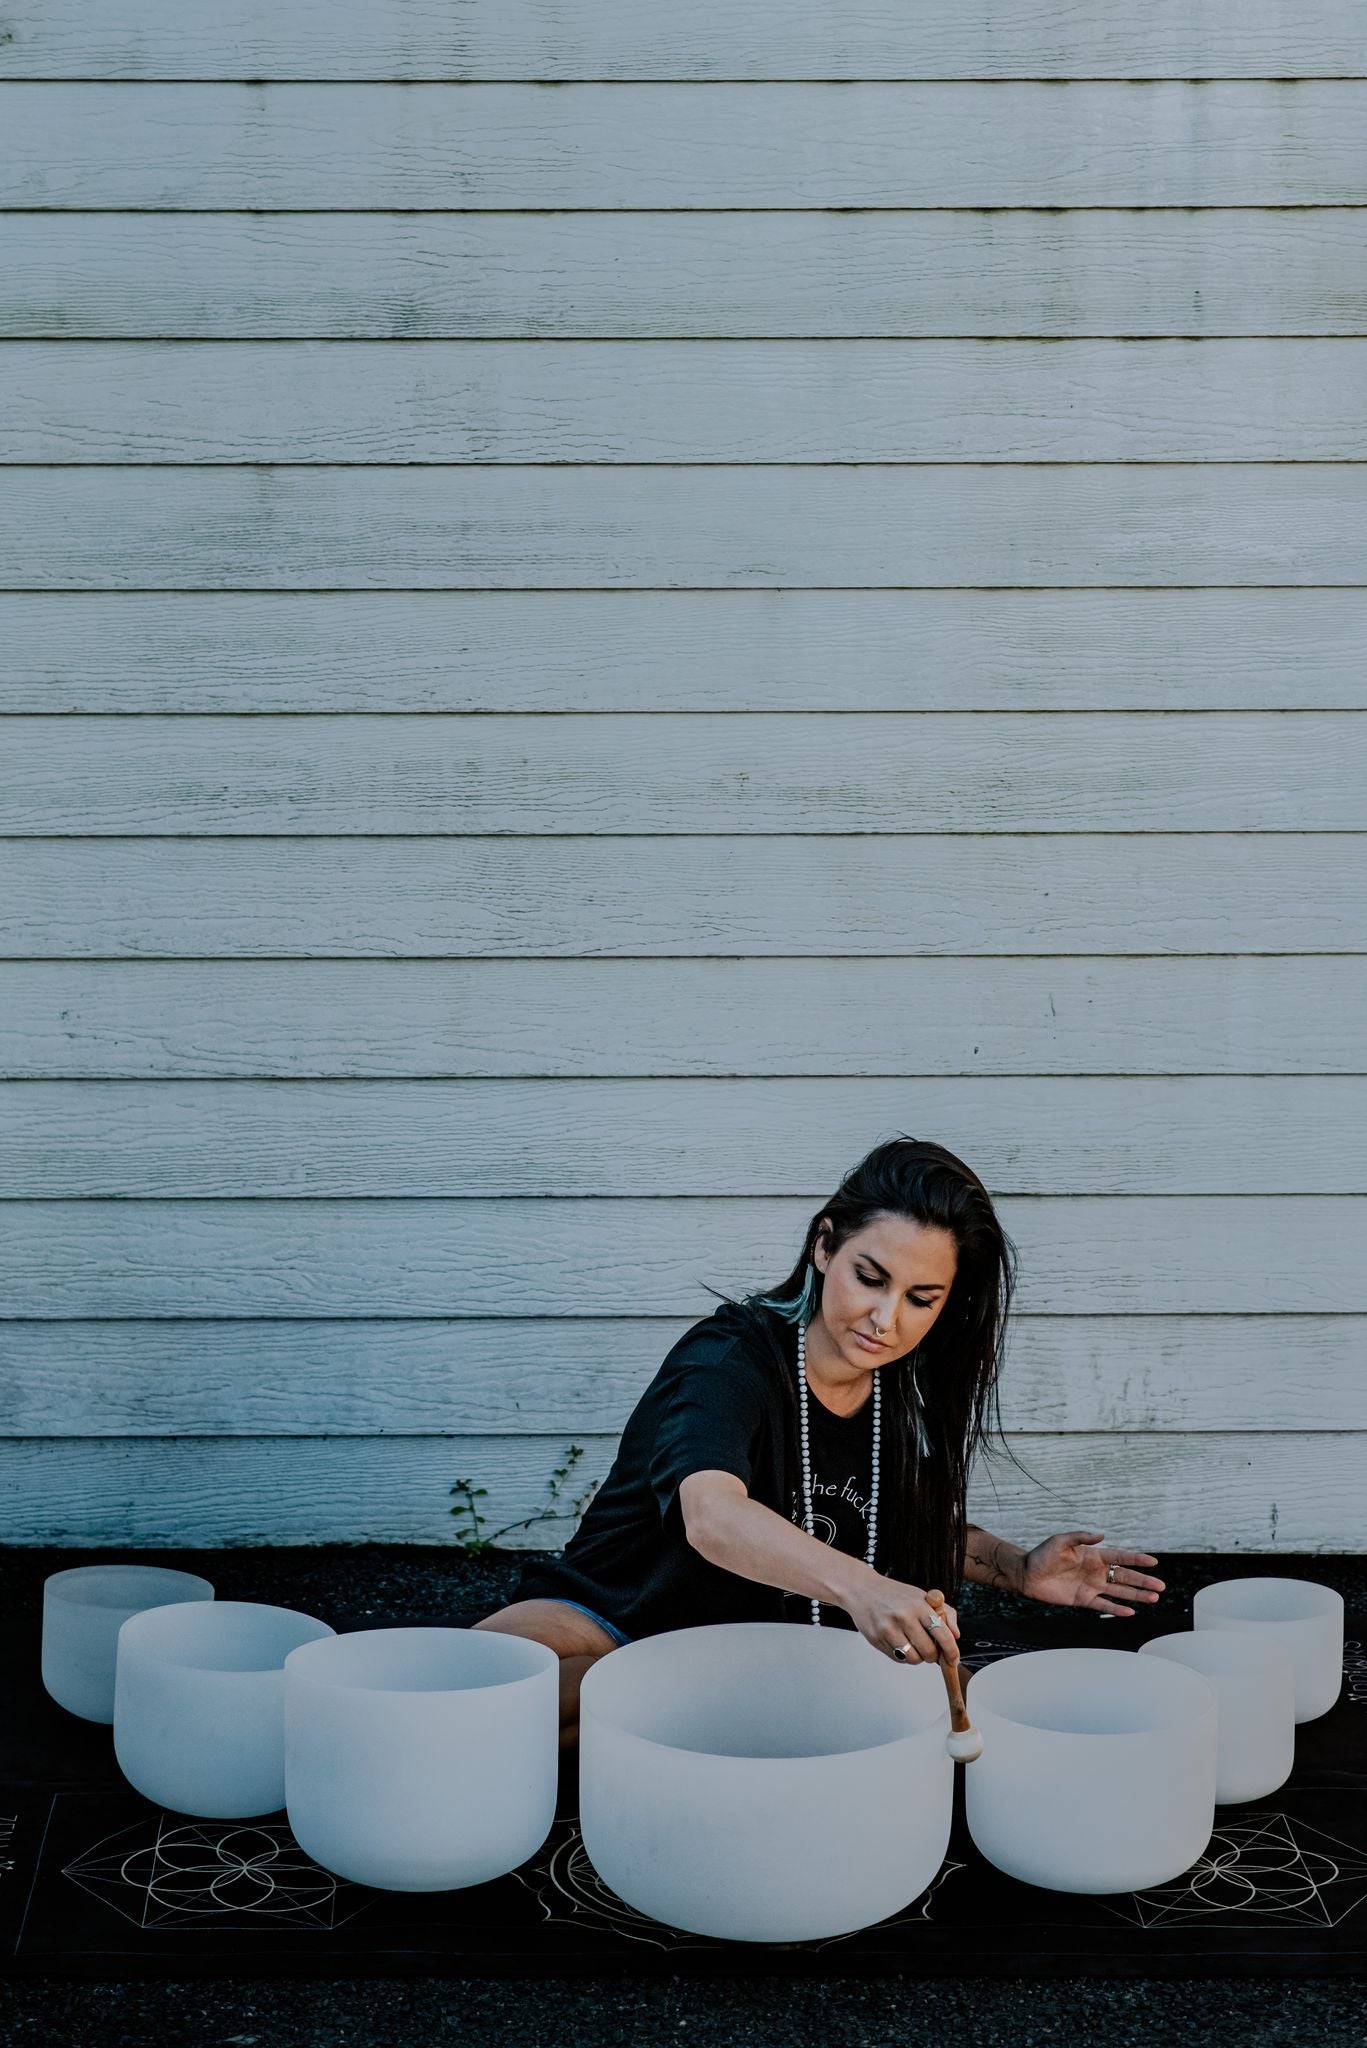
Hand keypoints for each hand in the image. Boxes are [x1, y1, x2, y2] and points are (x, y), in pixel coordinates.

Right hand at [845, 1575, 961, 1664]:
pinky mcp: (876, 1639)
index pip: (942, 1634)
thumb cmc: (894, 1594)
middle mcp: (903, 1617)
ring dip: (918, 1658)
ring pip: (913, 1659)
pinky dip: (903, 1656)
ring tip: (914, 1645)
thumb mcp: (921, 1596)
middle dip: (933, 1656)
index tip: (953, 1659)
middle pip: (928, 1651)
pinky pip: (897, 1658)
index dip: (951, 1651)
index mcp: (918, 1605)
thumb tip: (956, 1635)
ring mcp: (888, 1629)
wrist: (862, 1590)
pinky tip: (900, 1643)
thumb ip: (944, 1613)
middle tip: (930, 1650)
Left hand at [1018, 1529, 1164, 1617]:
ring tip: (1154, 1598)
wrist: (1027, 1575)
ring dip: (1136, 1595)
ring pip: (1119, 1592)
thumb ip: (1080, 1537)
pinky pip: (1104, 1606)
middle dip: (1143, 1581)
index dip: (1136, 1559)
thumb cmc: (1042, 1555)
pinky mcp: (1083, 1599)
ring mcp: (1091, 1586)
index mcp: (1092, 1555)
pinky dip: (1117, 1609)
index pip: (1120, 1557)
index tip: (1154, 1561)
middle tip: (1161, 1586)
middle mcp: (1095, 1571)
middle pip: (1124, 1577)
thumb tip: (1101, 1535)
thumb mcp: (1060, 1541)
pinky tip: (1131, 1612)